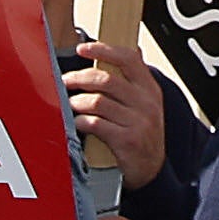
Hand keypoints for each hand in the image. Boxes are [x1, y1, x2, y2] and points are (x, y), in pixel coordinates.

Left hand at [66, 38, 166, 183]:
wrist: (152, 170)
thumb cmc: (143, 134)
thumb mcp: (146, 104)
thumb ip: (135, 80)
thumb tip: (131, 49)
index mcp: (150, 89)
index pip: (128, 58)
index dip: (103, 50)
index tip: (83, 49)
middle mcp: (146, 103)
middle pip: (106, 80)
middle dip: (80, 78)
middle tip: (66, 81)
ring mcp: (138, 122)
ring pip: (98, 102)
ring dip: (77, 102)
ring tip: (70, 105)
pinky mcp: (127, 140)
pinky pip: (96, 124)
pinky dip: (81, 121)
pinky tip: (78, 123)